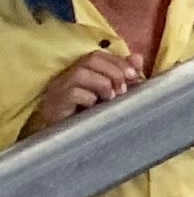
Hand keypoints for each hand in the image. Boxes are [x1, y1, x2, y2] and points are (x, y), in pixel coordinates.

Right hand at [22, 43, 141, 134]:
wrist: (69, 141)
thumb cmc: (91, 115)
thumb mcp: (112, 93)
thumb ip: (124, 75)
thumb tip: (138, 58)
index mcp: (79, 71)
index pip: (98, 56)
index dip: (118, 62)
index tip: (134, 75)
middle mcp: (65, 76)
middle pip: (90, 60)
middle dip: (114, 72)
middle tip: (124, 89)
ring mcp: (57, 90)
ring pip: (80, 74)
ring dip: (103, 84)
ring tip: (112, 98)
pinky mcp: (54, 105)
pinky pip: (72, 93)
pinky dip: (89, 97)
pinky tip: (95, 107)